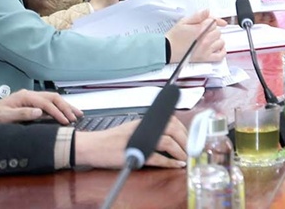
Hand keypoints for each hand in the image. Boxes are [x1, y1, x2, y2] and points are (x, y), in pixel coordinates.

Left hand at [0, 89, 81, 124]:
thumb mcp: (5, 117)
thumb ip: (22, 113)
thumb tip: (39, 112)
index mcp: (24, 96)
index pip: (45, 103)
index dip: (56, 112)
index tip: (65, 121)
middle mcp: (30, 95)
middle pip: (53, 98)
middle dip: (66, 107)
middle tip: (76, 117)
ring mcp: (31, 98)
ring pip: (53, 99)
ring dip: (65, 106)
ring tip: (77, 114)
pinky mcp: (31, 103)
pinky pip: (49, 103)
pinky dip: (59, 108)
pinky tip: (65, 113)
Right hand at [73, 116, 189, 168]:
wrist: (93, 146)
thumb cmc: (111, 140)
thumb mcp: (133, 129)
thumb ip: (149, 129)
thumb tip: (168, 134)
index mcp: (144, 121)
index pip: (170, 120)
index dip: (184, 129)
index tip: (190, 137)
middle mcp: (143, 128)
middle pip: (173, 129)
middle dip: (186, 140)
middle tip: (192, 149)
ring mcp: (140, 140)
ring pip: (168, 142)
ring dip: (180, 151)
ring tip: (186, 157)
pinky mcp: (135, 154)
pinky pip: (157, 158)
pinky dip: (169, 162)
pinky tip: (177, 165)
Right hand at [166, 10, 227, 63]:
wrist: (167, 50)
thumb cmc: (174, 37)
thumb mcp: (184, 21)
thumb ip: (198, 16)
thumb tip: (207, 11)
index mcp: (200, 29)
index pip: (214, 22)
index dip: (210, 21)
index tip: (208, 22)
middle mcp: (205, 40)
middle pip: (218, 31)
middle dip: (212, 30)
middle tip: (203, 31)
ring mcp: (206, 50)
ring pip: (221, 41)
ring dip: (216, 40)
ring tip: (208, 39)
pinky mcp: (205, 58)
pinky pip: (220, 55)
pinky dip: (221, 51)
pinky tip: (216, 47)